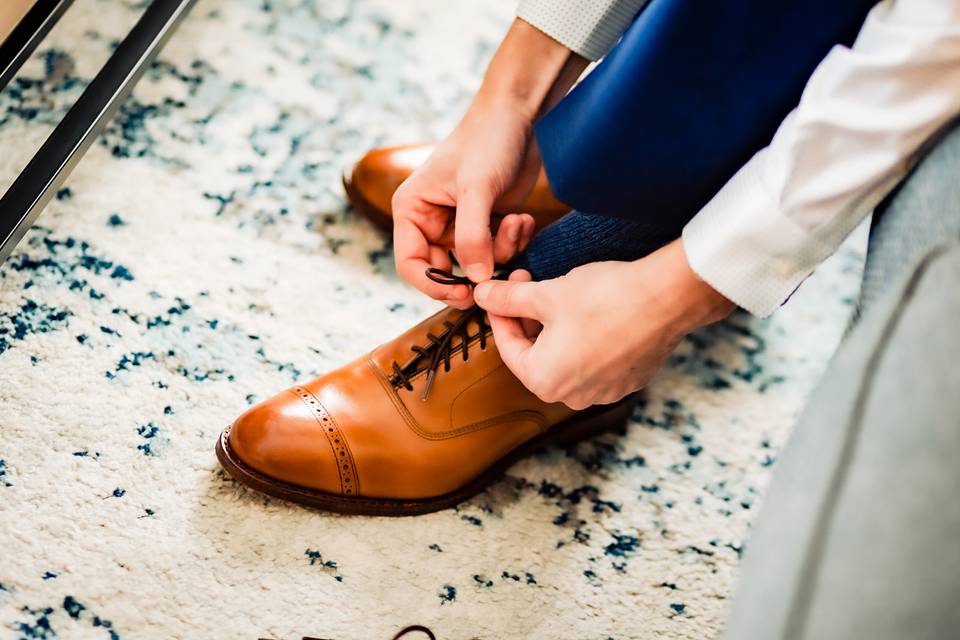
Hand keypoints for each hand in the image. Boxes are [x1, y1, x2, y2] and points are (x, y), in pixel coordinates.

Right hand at [393, 19, 586, 307]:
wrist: (521, 115)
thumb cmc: (488, 141)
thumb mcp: (477, 190)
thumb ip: (472, 237)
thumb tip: (475, 280)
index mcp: (412, 210)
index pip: (411, 264)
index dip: (434, 285)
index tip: (465, 295)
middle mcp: (431, 220)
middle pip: (444, 271)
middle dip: (475, 270)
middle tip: (499, 275)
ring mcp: (460, 223)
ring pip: (475, 264)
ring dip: (500, 251)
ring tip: (515, 222)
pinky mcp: (487, 222)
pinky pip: (497, 251)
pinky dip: (512, 241)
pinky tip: (522, 219)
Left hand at [473, 240, 734, 408]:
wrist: (666, 299)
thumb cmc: (603, 298)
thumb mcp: (545, 294)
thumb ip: (507, 299)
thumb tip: (481, 294)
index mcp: (544, 381)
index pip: (508, 347)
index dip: (501, 313)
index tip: (502, 289)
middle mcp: (573, 397)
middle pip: (537, 355)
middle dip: (529, 320)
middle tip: (529, 284)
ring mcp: (605, 392)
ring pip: (567, 358)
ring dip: (557, 329)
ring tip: (560, 295)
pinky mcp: (630, 380)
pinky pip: (597, 361)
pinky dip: (587, 338)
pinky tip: (593, 310)